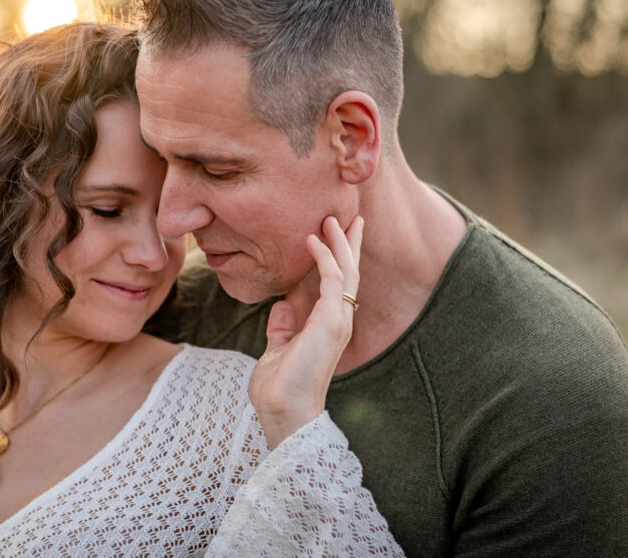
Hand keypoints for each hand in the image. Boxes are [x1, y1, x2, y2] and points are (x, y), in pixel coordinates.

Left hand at [248, 215, 362, 448]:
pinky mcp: (330, 321)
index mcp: (328, 326)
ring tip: (330, 219)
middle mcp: (338, 320)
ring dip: (339, 243)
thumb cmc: (279, 388)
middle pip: (349, 272)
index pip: (339, 284)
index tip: (336, 234)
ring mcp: (337, 320)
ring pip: (345, 271)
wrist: (283, 411)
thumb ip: (282, 328)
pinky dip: (324, 257)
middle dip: (349, 243)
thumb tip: (281, 307)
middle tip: (349, 216)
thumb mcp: (277, 350)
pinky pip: (331, 279)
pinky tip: (312, 240)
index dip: (340, 258)